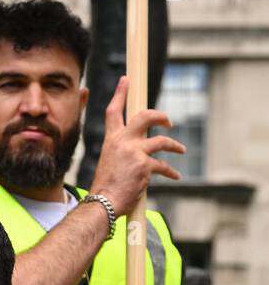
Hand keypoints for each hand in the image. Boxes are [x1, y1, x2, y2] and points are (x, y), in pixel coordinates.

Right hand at [90, 76, 185, 217]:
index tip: (126, 80)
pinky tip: (176, 176)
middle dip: (160, 116)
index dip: (120, 93)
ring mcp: (135, 152)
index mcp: (111, 140)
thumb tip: (138, 154)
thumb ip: (122, 153)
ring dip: (174, 145)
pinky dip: (171, 172)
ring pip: (162, 140)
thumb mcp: (109, 164)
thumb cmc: (105, 189)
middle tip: (168, 121)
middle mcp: (123, 141)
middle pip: (145, 116)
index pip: (114, 111)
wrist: (103, 204)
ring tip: (180, 150)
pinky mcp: (145, 165)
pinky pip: (163, 166)